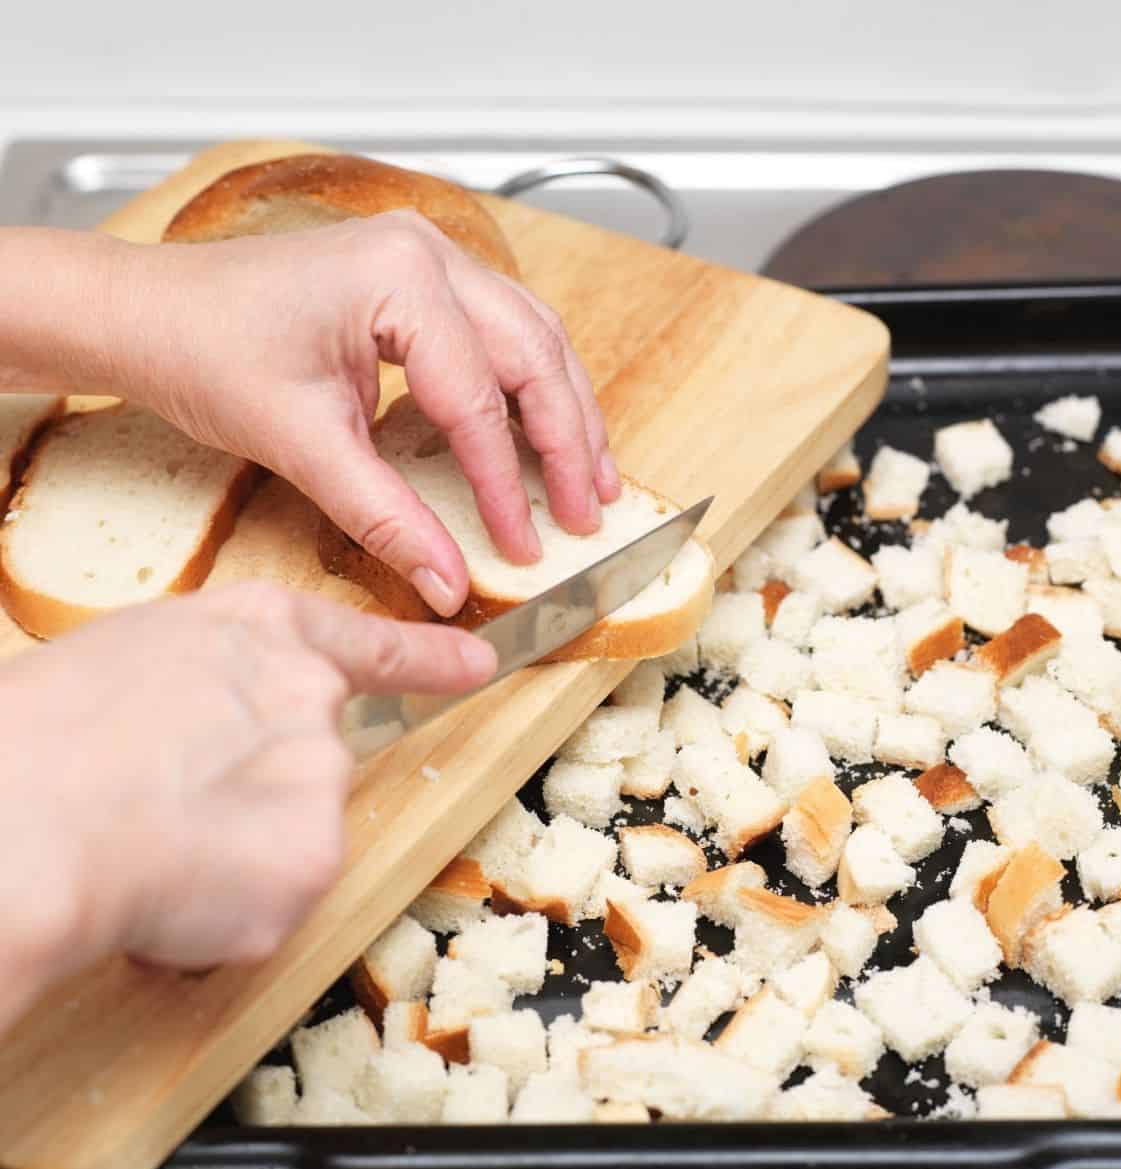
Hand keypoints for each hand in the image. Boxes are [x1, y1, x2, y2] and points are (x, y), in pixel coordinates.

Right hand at [0, 581, 495, 1033]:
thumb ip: (210, 688)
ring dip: (232, 857)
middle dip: (258, 797)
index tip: (477, 664)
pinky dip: (224, 915)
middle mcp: (310, 696)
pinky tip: (165, 892)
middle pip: (314, 761)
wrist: (27, 809)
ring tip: (148, 847)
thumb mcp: (135, 662)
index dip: (430, 659)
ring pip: (288, 839)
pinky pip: (272, 902)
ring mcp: (321, 776)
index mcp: (261, 632)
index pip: (371, 647)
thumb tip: (209, 739)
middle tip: (170, 810)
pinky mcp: (316, 858)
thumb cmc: (41, 732)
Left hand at [108, 215, 620, 615]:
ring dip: (566, 410)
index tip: (524, 544)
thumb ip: (385, 516)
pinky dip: (531, 388)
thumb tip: (447, 582)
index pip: (479, 399)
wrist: (148, 314)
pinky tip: (546, 431)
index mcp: (399, 279)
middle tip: (588, 512)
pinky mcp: (418, 283)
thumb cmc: (205, 351)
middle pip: (535, 354)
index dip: (507, 485)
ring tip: (593, 477)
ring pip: (533, 338)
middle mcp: (428, 254)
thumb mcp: (302, 445)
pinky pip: (501, 334)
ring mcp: (427, 261)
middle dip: (570, 441)